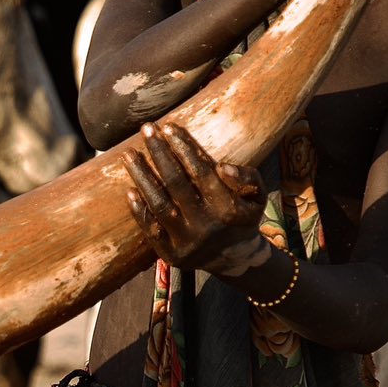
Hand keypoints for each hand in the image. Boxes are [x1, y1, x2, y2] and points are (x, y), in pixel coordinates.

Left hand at [124, 121, 267, 273]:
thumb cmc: (242, 218)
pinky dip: (139, 210)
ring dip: (142, 177)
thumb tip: (222, 167)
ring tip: (129, 155)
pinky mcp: (171, 255)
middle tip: (146, 129)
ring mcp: (186, 242)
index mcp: (228, 209)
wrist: (234, 259)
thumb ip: (248, 178)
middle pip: (176, 183)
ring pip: (159, 204)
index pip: (201, 171)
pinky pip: (151, 230)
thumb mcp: (258, 198)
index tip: (168, 127)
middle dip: (160, 153)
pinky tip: (130, 189)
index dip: (183, 147)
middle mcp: (205, 226)